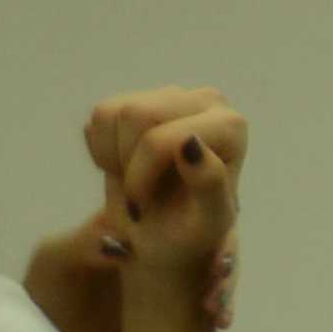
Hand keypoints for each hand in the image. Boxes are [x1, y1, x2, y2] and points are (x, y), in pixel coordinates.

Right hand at [83, 89, 246, 331]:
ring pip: (113, 112)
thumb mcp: (206, 224)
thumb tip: (191, 144)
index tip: (146, 206)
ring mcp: (173, 95)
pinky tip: (126, 167)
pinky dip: (102, 149)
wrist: (166, 236)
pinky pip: (101, 115)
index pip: (162, 139)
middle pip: (136, 113)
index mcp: (231, 127)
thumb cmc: (188, 233)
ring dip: (113, 157)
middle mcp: (207, 101)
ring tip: (136, 180)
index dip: (141, 177)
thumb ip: (209, 185)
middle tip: (140, 193)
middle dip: (127, 163)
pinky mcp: (143, 98)